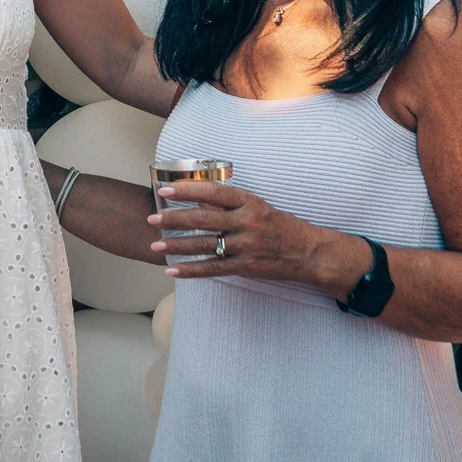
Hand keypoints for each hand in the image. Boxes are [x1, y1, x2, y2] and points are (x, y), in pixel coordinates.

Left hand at [148, 179, 368, 297]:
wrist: (309, 252)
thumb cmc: (281, 226)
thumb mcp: (258, 207)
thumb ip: (230, 204)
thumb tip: (197, 199)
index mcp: (249, 202)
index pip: (213, 193)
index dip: (187, 190)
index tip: (166, 190)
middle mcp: (246, 222)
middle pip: (203, 219)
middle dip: (174, 219)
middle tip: (152, 218)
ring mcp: (246, 246)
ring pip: (205, 244)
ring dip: (177, 246)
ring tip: (156, 245)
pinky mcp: (245, 266)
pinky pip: (213, 268)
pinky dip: (191, 270)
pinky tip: (173, 271)